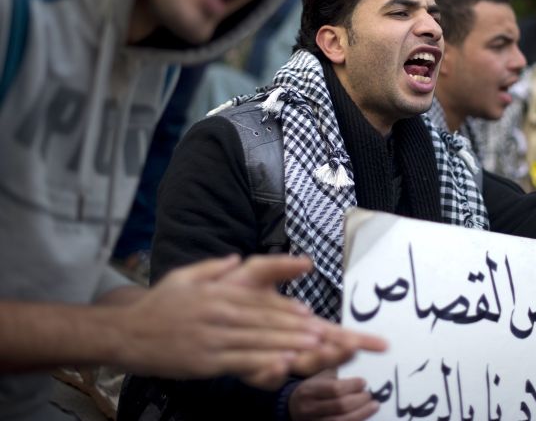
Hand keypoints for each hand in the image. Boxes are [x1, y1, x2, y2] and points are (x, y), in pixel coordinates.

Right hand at [115, 254, 324, 388]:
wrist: (125, 333)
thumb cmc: (157, 306)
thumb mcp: (184, 277)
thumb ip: (213, 267)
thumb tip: (236, 259)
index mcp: (216, 294)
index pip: (258, 301)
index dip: (285, 308)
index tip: (309, 313)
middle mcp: (218, 315)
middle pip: (264, 321)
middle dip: (296, 327)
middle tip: (322, 332)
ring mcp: (212, 339)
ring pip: (258, 342)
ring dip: (288, 344)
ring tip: (313, 347)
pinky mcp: (205, 362)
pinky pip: (240, 362)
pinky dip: (264, 363)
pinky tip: (282, 364)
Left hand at [222, 254, 386, 378]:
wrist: (188, 309)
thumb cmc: (224, 292)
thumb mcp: (255, 272)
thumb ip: (279, 266)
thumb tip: (308, 262)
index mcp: (293, 323)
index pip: (330, 333)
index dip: (354, 338)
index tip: (377, 342)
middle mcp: (286, 345)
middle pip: (321, 353)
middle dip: (340, 352)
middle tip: (357, 347)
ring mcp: (268, 359)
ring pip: (299, 366)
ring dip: (316, 361)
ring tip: (334, 352)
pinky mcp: (246, 368)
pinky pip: (263, 374)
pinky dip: (275, 370)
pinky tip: (284, 362)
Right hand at [289, 370, 378, 420]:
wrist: (293, 407)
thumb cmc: (311, 388)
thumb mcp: (318, 374)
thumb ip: (335, 364)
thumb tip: (354, 350)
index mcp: (309, 389)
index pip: (334, 389)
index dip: (352, 386)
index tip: (363, 382)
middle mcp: (310, 408)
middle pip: (340, 406)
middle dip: (359, 400)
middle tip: (369, 394)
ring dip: (362, 413)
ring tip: (373, 405)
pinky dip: (356, 420)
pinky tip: (364, 414)